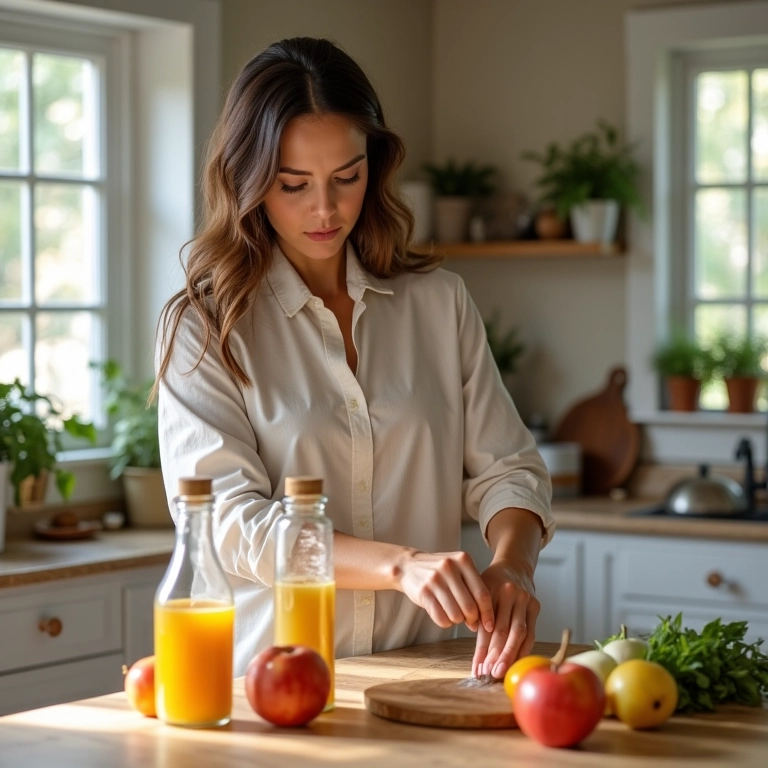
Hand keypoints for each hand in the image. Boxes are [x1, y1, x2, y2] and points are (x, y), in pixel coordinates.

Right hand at [395, 550, 494, 632]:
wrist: (408, 566)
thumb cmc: (440, 573)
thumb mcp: (458, 570)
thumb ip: (473, 590)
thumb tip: (484, 622)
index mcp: (463, 560)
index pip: (482, 593)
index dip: (488, 613)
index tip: (489, 626)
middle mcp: (450, 567)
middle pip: (470, 607)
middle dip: (472, 620)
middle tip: (469, 621)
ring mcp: (435, 579)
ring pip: (456, 615)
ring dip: (457, 621)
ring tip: (453, 614)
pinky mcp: (423, 591)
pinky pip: (441, 618)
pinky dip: (445, 622)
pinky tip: (442, 614)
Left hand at [471, 559, 538, 678]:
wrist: (514, 566)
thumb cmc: (491, 583)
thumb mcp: (478, 592)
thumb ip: (476, 617)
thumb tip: (477, 653)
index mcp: (490, 588)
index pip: (485, 624)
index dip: (481, 648)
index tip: (477, 668)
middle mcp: (509, 593)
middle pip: (503, 630)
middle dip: (495, 655)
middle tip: (488, 674)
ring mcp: (525, 599)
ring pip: (518, 633)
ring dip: (509, 655)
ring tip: (500, 673)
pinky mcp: (535, 606)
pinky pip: (531, 633)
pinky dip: (523, 650)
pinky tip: (516, 663)